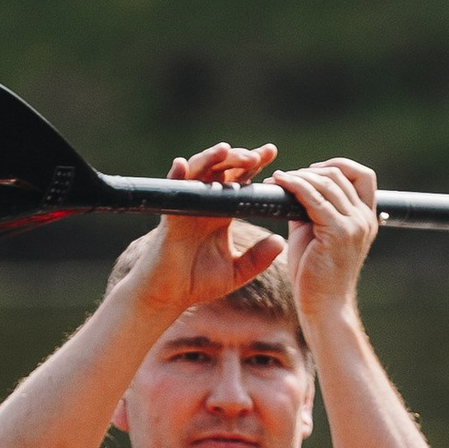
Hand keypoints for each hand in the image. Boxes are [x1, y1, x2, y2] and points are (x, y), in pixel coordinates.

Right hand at [106, 140, 286, 318]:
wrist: (168, 297)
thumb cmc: (198, 283)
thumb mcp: (236, 272)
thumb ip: (258, 259)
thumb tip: (280, 241)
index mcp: (222, 213)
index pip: (240, 180)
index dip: (254, 164)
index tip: (271, 152)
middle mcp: (205, 205)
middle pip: (222, 170)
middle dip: (238, 157)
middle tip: (256, 155)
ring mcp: (186, 208)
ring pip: (198, 173)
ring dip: (211, 159)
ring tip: (226, 150)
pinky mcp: (170, 218)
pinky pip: (172, 193)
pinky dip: (175, 177)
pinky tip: (181, 165)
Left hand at [278, 157, 378, 317]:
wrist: (323, 307)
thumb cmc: (316, 275)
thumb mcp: (316, 233)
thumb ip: (312, 209)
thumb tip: (294, 187)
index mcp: (366, 218)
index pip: (362, 176)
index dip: (337, 166)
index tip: (312, 171)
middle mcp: (365, 218)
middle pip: (340, 175)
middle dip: (310, 171)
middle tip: (285, 177)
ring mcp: (354, 224)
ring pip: (326, 183)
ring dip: (298, 177)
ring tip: (278, 180)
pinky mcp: (338, 232)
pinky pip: (313, 198)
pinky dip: (294, 186)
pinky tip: (279, 183)